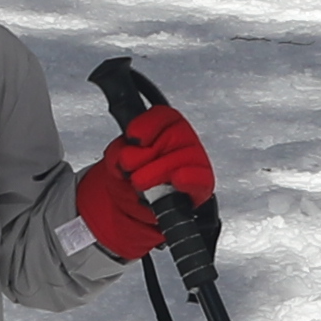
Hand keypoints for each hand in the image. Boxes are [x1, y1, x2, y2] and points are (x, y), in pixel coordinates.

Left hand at [75, 100, 213, 260]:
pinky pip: (200, 178)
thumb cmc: (135, 175)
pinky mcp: (202, 185)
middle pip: (173, 135)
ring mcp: (196, 161)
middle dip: (146, 154)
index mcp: (165, 127)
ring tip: (140, 182)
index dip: (148, 125)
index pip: (163, 115)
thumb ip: (117, 153)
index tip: (133, 137)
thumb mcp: (117, 161)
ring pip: (183, 158)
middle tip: (130, 168)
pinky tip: (176, 180)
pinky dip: (188, 179)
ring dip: (157, 171)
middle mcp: (184, 140)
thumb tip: (126, 154)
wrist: (141, 205)